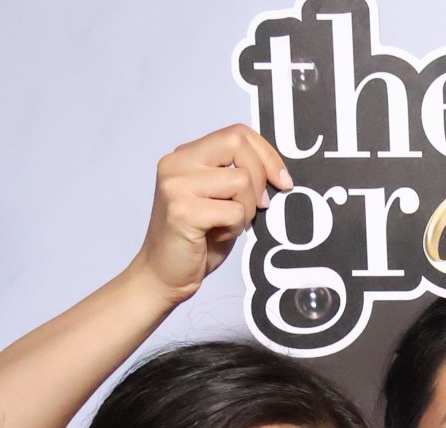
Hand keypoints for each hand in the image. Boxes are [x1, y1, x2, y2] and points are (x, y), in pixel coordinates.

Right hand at [130, 125, 291, 302]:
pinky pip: (234, 211)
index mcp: (186, 156)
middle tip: (259, 207)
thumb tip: (277, 172)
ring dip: (248, 208)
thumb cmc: (196, 240)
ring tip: (232, 224)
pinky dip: (237, 227)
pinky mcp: (182, 211)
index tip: (282, 180)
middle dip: (261, 177)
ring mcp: (176, 186)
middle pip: (238, 146)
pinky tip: (221, 235)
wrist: (163, 275)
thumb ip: (237, 176)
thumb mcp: (219, 199)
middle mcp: (176, 164)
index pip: (236, 133)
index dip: (266, 154)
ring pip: (240, 181)